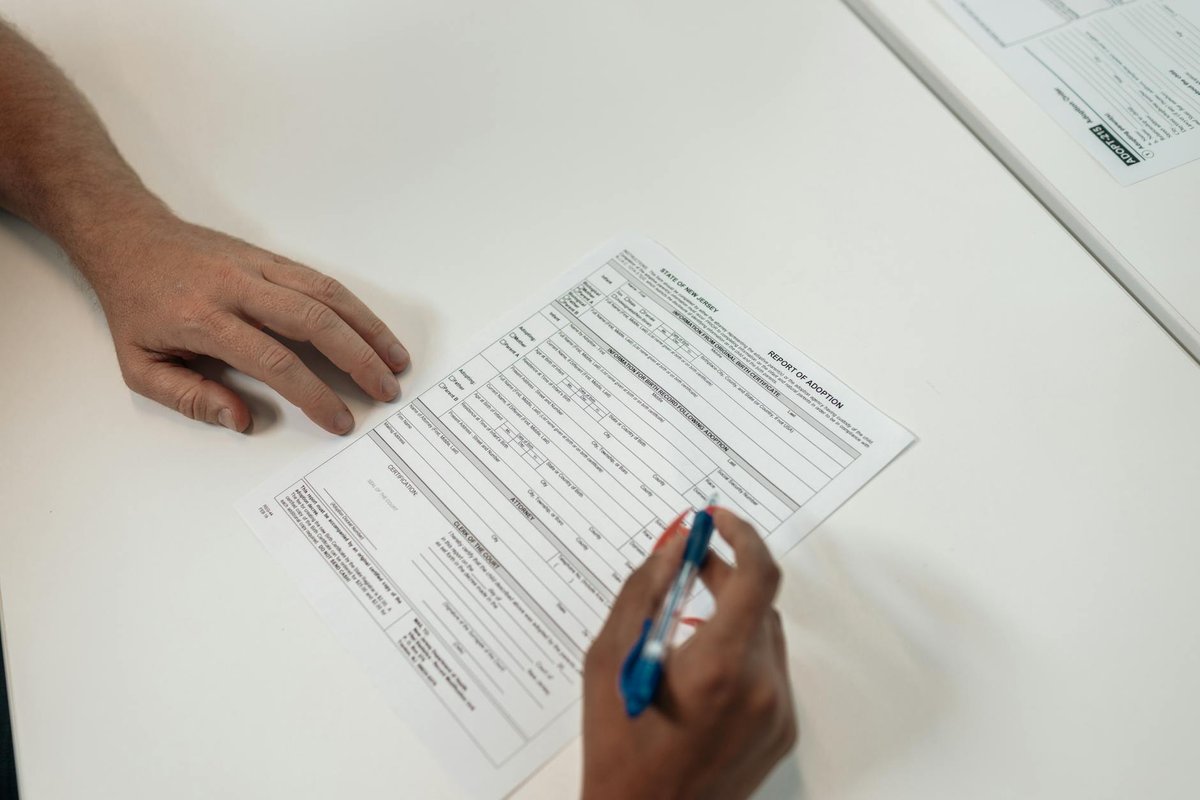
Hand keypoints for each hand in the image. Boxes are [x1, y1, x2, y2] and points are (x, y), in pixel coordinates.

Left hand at [76, 208, 409, 433]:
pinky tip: (374, 332)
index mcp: (204, 318)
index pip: (272, 360)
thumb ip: (189, 398)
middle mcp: (238, 288)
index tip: (339, 419)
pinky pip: (322, 281)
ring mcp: (259, 268)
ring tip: (396, 362)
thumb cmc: (137, 306)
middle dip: (357, 359)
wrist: (130, 238)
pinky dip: (355, 308)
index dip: (313, 393)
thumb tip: (241, 419)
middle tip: (385, 390)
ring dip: (368, 330)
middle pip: (313, 322)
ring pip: (326, 295)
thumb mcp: (139, 365)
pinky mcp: (272, 258)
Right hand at [581, 509, 796, 799]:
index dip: (742, 535)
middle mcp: (763, 687)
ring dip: (733, 615)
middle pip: (761, 603)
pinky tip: (699, 667)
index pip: (758, 575)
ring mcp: (778, 713)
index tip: (717, 521)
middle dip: (727, 575)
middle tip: (689, 563)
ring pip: (766, 635)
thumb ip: (644, 592)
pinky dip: (740, 654)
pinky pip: (769, 671)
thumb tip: (672, 547)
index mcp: (721, 665)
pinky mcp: (782, 733)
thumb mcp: (609, 660)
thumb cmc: (618, 750)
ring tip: (685, 617)